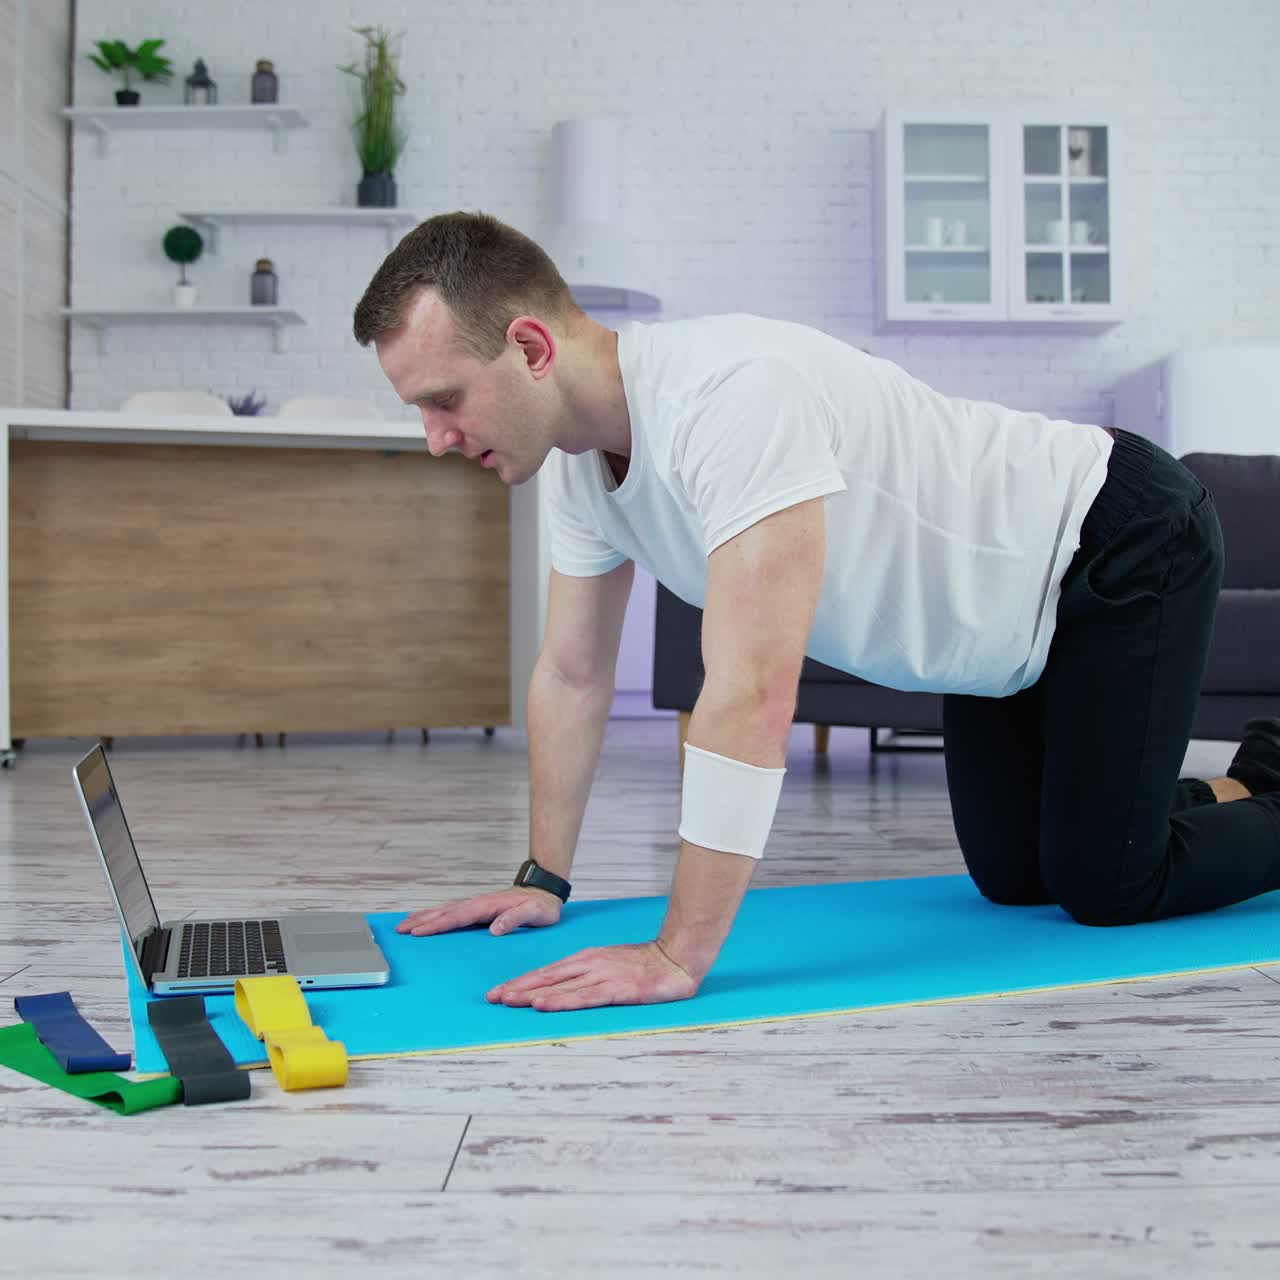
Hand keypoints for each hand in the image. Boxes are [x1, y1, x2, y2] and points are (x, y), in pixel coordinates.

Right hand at [396, 886, 561, 936]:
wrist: (544, 893)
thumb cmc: (541, 906)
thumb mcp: (534, 913)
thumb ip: (515, 919)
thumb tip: (495, 928)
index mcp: (488, 906)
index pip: (458, 916)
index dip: (437, 924)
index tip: (419, 931)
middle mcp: (478, 903)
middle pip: (445, 912)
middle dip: (422, 921)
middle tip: (401, 930)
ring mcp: (476, 905)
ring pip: (444, 910)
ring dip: (424, 917)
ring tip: (404, 925)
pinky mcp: (477, 909)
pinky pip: (451, 911)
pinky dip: (434, 914)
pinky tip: (425, 919)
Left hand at [487, 940, 698, 1011]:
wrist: (677, 958)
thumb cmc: (645, 964)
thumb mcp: (611, 964)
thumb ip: (589, 974)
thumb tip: (564, 987)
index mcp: (587, 958)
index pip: (548, 971)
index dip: (522, 982)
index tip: (499, 992)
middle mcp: (589, 964)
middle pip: (546, 978)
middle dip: (517, 988)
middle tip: (492, 999)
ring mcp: (601, 976)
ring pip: (558, 987)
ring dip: (530, 994)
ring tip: (507, 1001)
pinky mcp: (615, 990)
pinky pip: (582, 997)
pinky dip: (559, 1000)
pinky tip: (542, 1004)